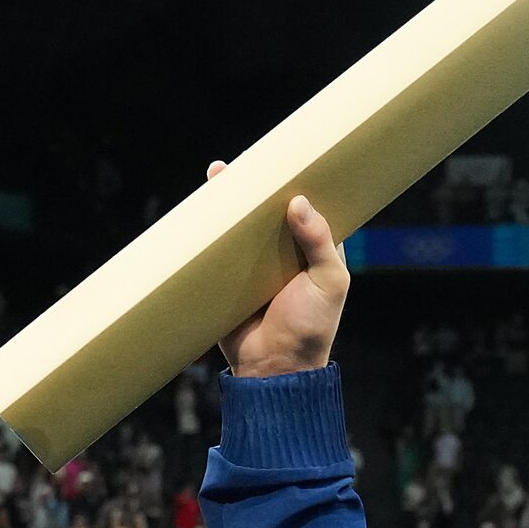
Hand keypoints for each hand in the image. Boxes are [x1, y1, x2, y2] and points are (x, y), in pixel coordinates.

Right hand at [209, 161, 348, 376]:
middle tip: (246, 162)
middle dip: (258, 187)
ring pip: (241, 226)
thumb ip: (320, 242)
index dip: (300, 184)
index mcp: (315, 250)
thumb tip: (298, 202)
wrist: (273, 369)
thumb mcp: (329, 283)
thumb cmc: (311, 328)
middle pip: (270, 211)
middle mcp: (285, 253)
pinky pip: (218, 250)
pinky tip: (199, 210)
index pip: (309, 209)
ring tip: (219, 175)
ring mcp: (255, 265)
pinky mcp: (229, 279)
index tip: (289, 158)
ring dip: (229, 202)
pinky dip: (208, 231)